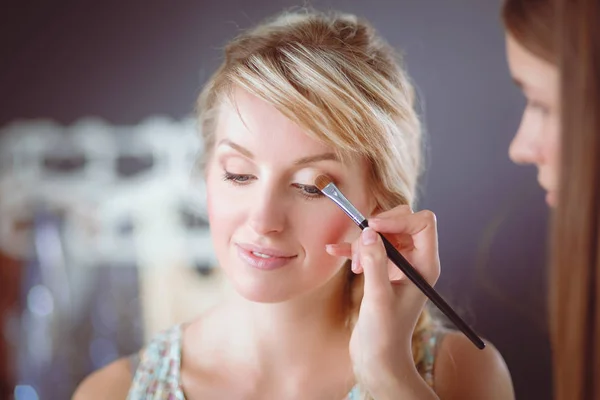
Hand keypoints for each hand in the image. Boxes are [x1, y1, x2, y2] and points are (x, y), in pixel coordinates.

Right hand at [326, 205, 440, 396]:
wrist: (378, 358)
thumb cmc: (385, 334)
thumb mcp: (378, 296)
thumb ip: (375, 262)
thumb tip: (369, 232)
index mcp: (424, 265)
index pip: (423, 223)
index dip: (398, 219)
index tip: (373, 229)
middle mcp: (415, 262)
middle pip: (401, 223)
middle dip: (377, 231)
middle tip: (361, 251)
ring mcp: (398, 266)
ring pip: (382, 234)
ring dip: (363, 244)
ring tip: (354, 267)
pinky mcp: (382, 271)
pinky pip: (369, 249)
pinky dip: (353, 249)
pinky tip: (334, 251)